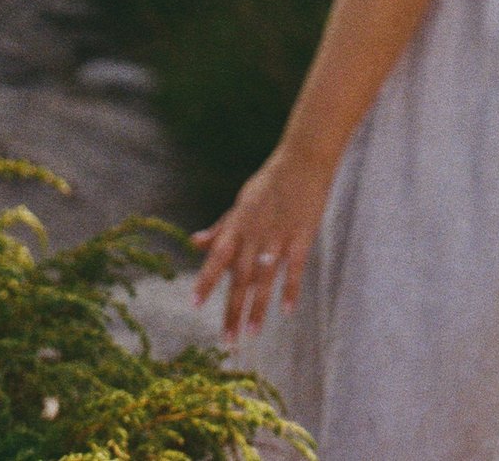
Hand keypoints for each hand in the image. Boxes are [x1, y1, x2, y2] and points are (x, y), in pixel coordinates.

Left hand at [191, 144, 337, 339]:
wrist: (304, 158)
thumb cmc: (270, 183)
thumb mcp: (241, 203)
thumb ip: (221, 227)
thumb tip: (194, 242)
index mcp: (239, 224)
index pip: (217, 257)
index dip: (206, 280)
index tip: (194, 305)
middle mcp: (256, 233)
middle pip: (241, 278)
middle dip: (233, 310)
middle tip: (228, 341)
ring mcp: (280, 235)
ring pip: (266, 278)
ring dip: (258, 308)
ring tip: (251, 335)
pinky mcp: (302, 235)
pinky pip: (296, 268)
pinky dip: (291, 289)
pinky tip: (287, 311)